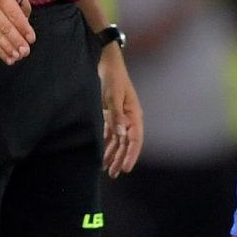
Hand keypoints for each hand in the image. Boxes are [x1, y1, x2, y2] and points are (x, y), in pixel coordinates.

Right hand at [0, 0, 36, 65]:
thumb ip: (23, 6)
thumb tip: (27, 27)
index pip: (14, 15)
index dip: (23, 28)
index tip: (31, 39)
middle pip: (5, 27)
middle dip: (17, 41)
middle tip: (25, 51)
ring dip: (9, 49)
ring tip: (18, 57)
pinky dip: (0, 51)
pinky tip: (8, 58)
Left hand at [98, 43, 143, 175]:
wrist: (107, 62)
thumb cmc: (113, 77)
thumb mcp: (113, 95)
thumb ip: (116, 115)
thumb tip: (122, 134)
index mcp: (134, 115)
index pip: (135, 140)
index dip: (131, 155)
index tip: (125, 169)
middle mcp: (129, 118)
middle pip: (127, 143)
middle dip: (121, 159)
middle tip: (113, 174)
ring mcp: (120, 117)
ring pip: (118, 141)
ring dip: (113, 154)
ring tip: (106, 169)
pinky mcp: (111, 114)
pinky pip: (111, 134)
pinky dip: (106, 144)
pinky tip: (101, 154)